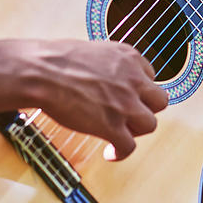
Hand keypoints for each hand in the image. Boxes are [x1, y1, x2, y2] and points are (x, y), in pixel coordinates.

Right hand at [24, 39, 168, 160]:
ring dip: (136, 130)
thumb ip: (111, 64)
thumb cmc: (58, 60)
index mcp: (130, 58)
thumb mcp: (97, 50)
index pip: (150, 77)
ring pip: (150, 124)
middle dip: (146, 109)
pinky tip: (110, 152)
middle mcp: (134, 80)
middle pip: (159, 101)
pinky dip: (121, 152)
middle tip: (129, 115)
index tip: (128, 96)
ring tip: (120, 132)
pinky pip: (129, 146)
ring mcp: (125, 104)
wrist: (43, 72)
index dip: (139, 90)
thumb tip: (108, 76)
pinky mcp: (112, 126)